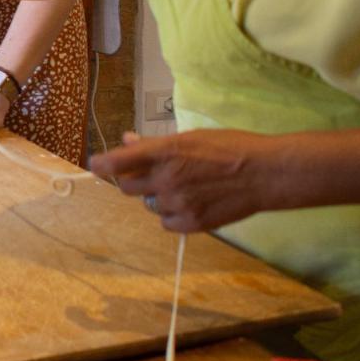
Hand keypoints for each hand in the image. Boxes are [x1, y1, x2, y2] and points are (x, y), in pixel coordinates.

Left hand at [89, 129, 276, 232]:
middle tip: (149, 176)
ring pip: (148, 205)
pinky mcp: (192, 224)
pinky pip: (166, 223)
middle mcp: (166, 179)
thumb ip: (155, 144)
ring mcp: (178, 203)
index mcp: (164, 152)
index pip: (118, 162)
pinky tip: (189, 204)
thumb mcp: (189, 137)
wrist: (264, 174)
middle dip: (133, 181)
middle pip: (126, 187)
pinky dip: (172, 216)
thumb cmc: (228, 147)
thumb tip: (128, 141)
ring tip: (182, 188)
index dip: (102, 165)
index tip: (95, 165)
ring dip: (156, 197)